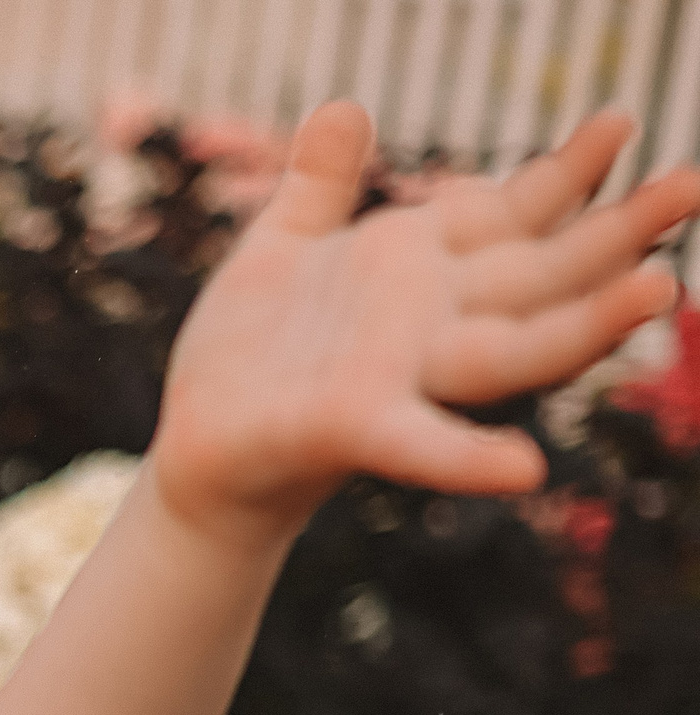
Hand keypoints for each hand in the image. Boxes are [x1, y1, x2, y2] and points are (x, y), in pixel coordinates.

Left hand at [151, 104, 699, 548]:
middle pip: (539, 273)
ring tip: (659, 293)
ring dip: (584, 325)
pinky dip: (468, 459)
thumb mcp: (280, 250)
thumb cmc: (250, 352)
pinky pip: (420, 442)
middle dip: (617, 233)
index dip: (563, 174)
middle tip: (693, 185)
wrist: (200, 444)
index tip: (619, 123)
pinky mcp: (352, 427)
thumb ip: (320, 185)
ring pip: (510, 348)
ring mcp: (399, 376)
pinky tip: (523, 470)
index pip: (508, 214)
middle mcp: (429, 321)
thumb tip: (345, 109)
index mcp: (415, 266)